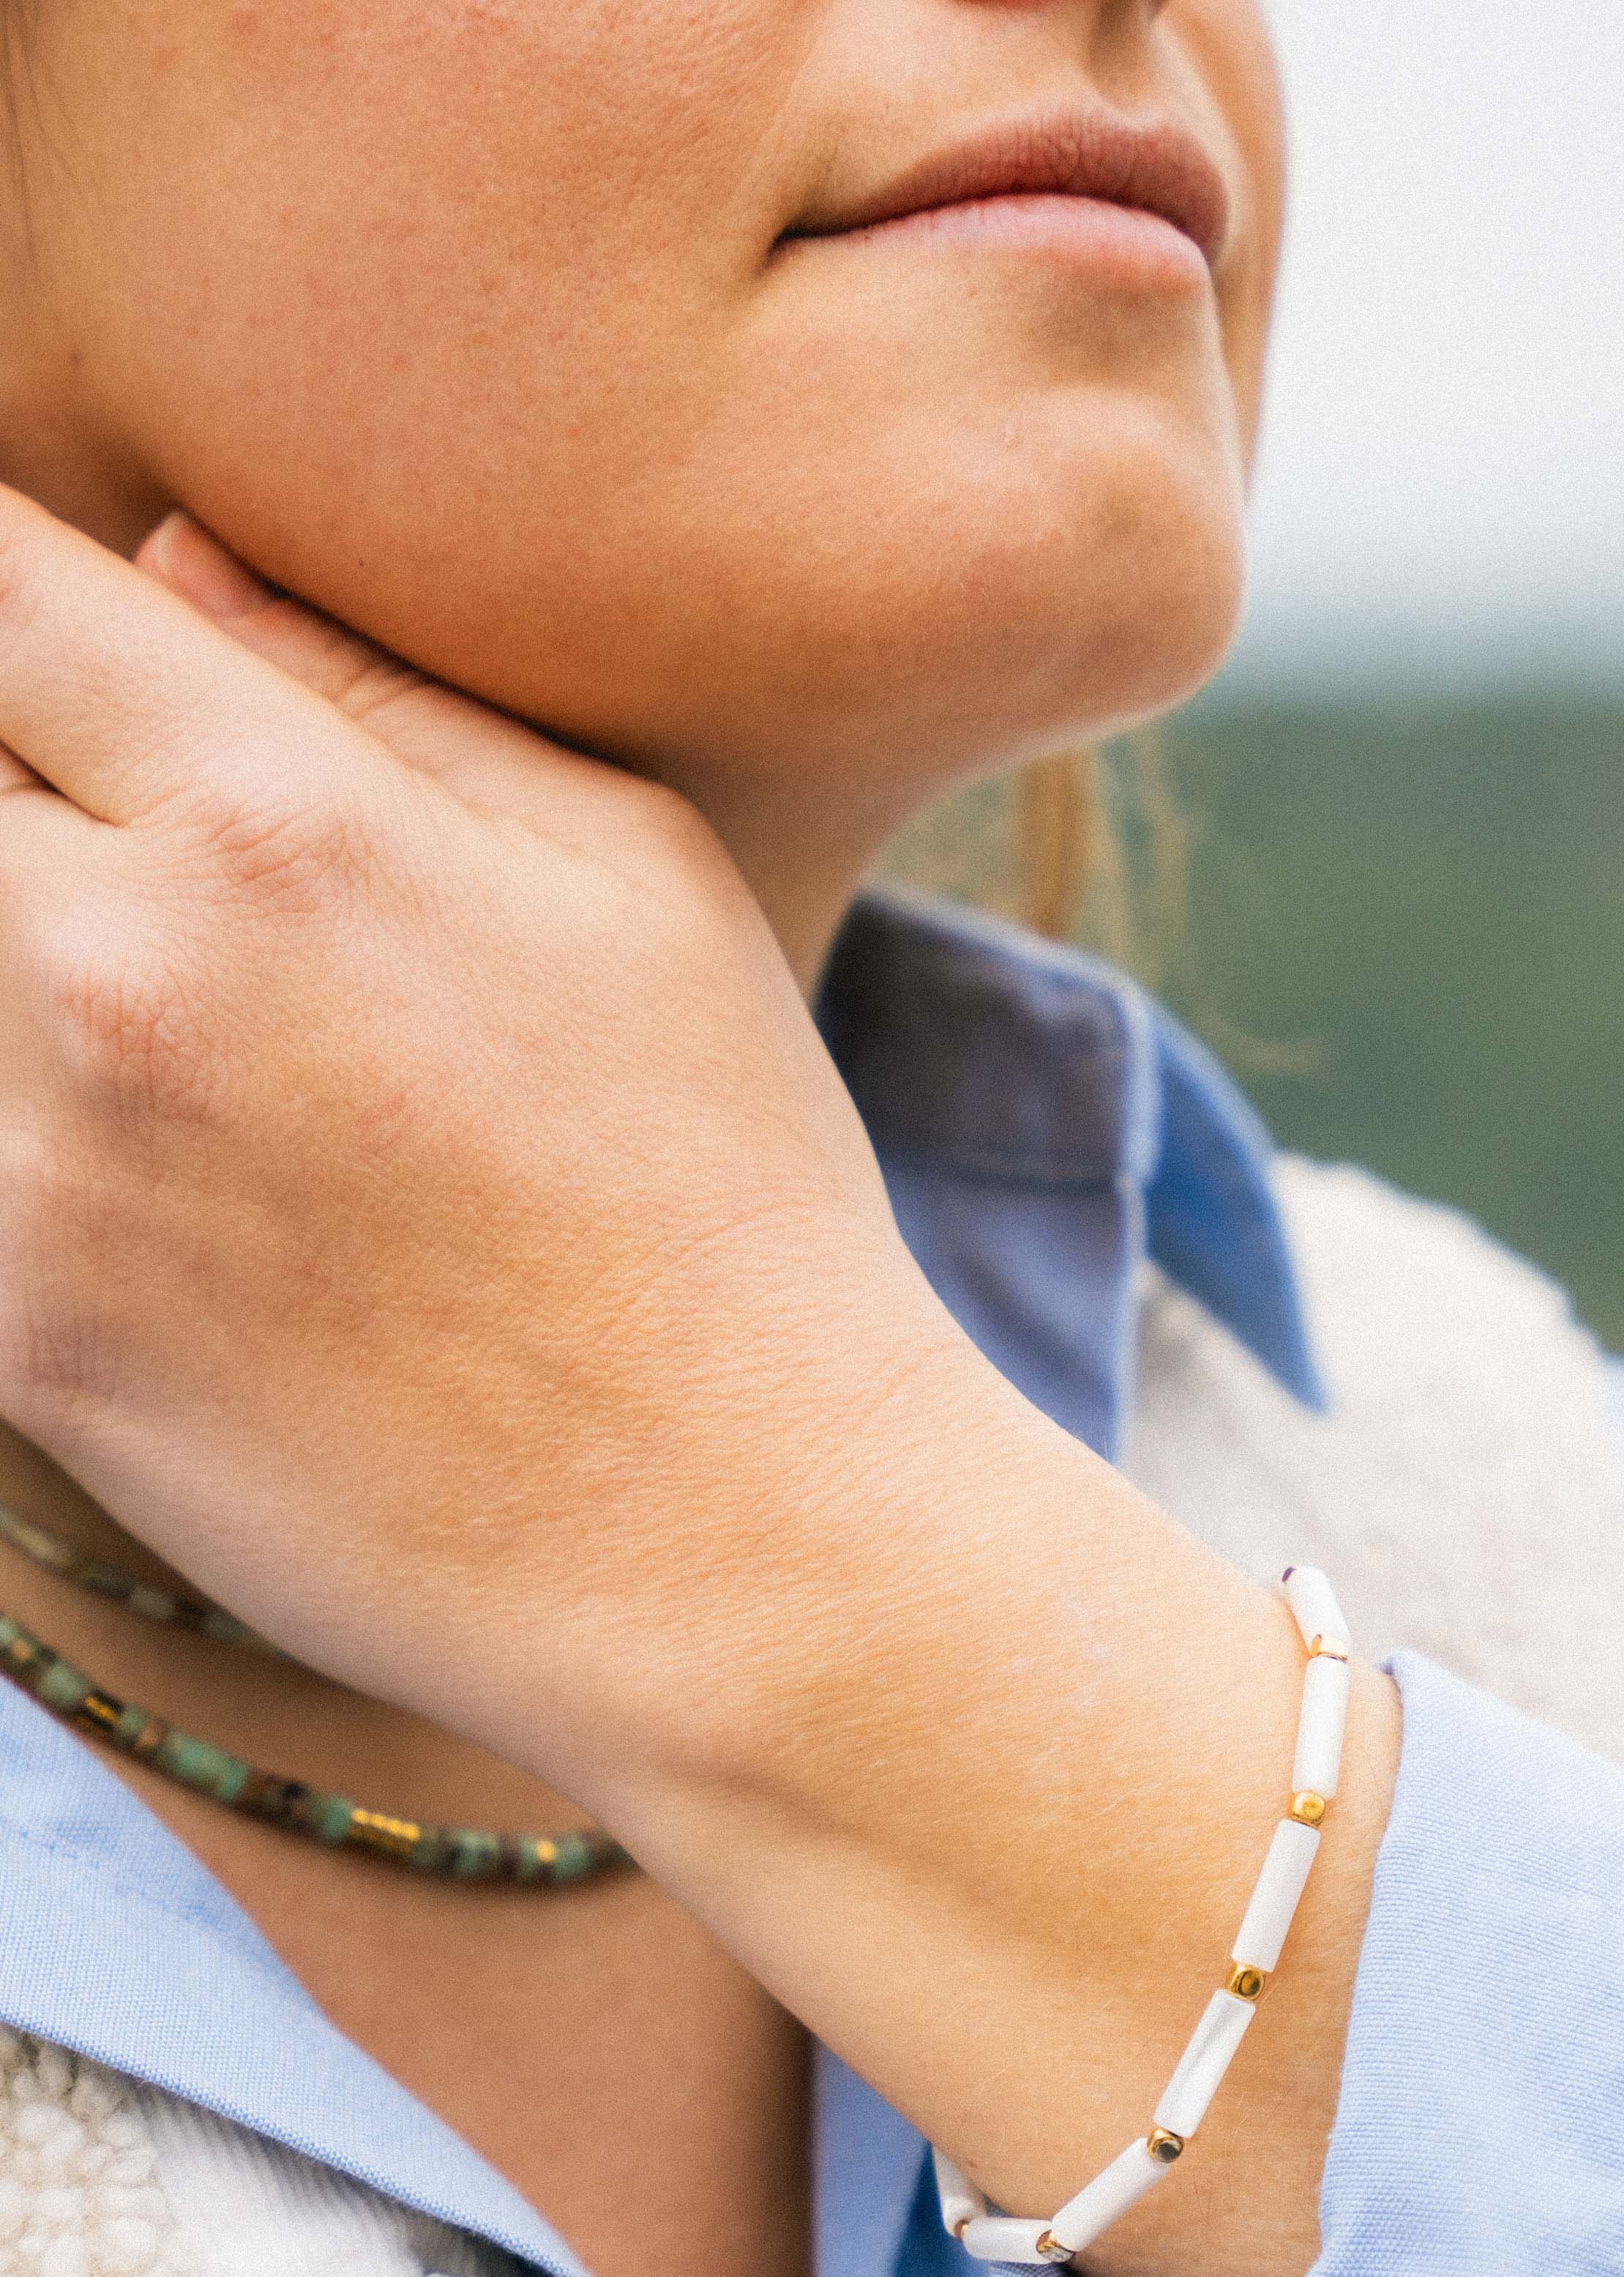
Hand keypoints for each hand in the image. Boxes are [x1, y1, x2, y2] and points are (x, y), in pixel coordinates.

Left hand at [0, 489, 1398, 2276]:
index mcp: (281, 819)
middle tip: (109, 877)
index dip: (6, 600)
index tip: (48, 670)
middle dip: (17, 810)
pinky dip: (23, 1148)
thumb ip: (378, 695)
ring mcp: (44, 1173)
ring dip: (21, 981)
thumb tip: (167, 563)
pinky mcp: (22, 1341)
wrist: (735, 1549)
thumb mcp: (627, 881)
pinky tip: (144, 1185)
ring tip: (167, 1044)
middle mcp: (121, 972)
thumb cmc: (723, 1199)